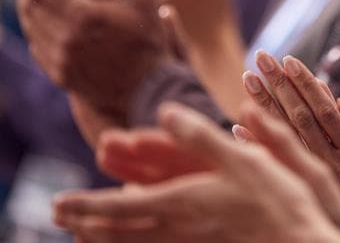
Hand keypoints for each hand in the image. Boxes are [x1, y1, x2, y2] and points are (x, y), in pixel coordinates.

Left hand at [12, 0, 169, 121]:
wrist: (151, 88)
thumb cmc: (150, 38)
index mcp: (83, 16)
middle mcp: (65, 39)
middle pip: (29, 9)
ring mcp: (60, 61)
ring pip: (31, 29)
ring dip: (27, 10)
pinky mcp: (61, 76)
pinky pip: (38, 49)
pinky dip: (35, 32)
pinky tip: (41, 23)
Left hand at [55, 102, 339, 242]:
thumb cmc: (280, 203)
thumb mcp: (245, 159)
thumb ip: (201, 136)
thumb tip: (167, 110)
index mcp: (186, 202)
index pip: (122, 207)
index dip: (88, 206)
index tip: (59, 204)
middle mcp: (182, 229)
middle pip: (122, 231)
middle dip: (88, 223)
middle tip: (60, 217)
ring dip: (105, 238)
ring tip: (82, 234)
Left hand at [242, 52, 339, 232]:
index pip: (326, 110)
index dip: (307, 84)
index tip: (290, 60)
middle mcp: (329, 162)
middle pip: (300, 116)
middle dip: (280, 85)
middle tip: (262, 57)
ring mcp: (313, 177)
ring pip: (285, 135)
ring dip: (265, 106)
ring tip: (248, 79)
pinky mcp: (304, 191)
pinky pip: (276, 165)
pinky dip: (256, 145)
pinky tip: (238, 126)